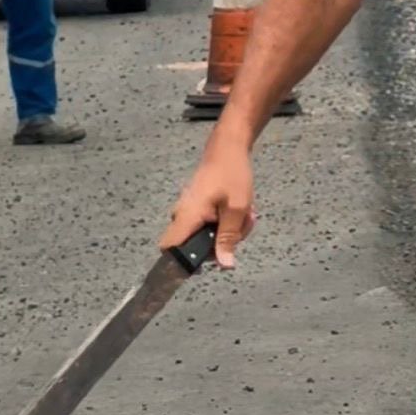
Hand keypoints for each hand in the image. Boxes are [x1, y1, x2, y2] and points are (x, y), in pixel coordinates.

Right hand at [159, 142, 255, 267]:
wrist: (228, 148)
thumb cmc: (232, 174)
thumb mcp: (236, 208)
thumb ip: (228, 238)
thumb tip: (225, 266)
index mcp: (187, 216)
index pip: (168, 249)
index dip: (180, 263)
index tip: (203, 266)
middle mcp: (182, 215)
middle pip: (195, 246)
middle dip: (222, 242)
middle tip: (243, 227)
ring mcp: (190, 211)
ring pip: (207, 236)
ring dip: (229, 230)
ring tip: (246, 214)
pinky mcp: (198, 208)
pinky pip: (210, 224)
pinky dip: (227, 221)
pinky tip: (241, 210)